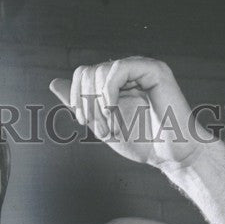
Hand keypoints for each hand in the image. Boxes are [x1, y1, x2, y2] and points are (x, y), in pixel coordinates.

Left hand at [49, 56, 213, 169]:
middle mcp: (128, 71)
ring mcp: (141, 68)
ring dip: (99, 105)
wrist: (171, 155)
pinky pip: (118, 69)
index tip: (84, 121)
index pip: (83, 73)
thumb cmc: (142, 143)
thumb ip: (80, 104)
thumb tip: (54, 83)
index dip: (76, 96)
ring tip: (112, 126)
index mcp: (116, 82)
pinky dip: (109, 93)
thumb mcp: (101, 124)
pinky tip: (115, 111)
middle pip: (88, 72)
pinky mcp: (154, 70)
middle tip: (101, 129)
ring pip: (100, 71)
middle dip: (87, 104)